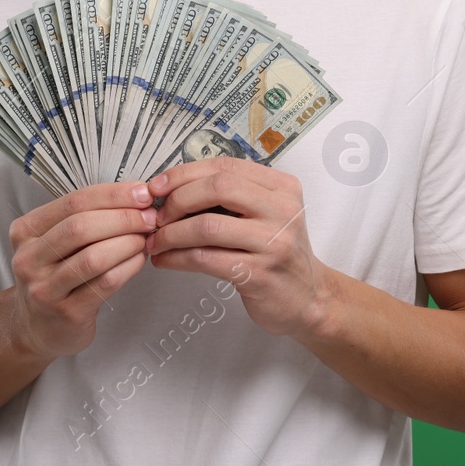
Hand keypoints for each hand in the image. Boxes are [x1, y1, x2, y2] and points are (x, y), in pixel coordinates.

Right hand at [7, 181, 157, 358]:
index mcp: (25, 231)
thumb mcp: (54, 242)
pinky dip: (128, 267)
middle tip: (149, 216)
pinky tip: (139, 259)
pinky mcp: (66, 312)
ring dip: (128, 243)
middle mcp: (28, 258)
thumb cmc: (54, 277)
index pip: (73, 202)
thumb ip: (85, 218)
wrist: (38, 327)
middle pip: (81, 227)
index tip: (141, 193)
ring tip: (145, 238)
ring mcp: (45, 288)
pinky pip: (105, 283)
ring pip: (94, 257)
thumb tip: (134, 197)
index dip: (112, 195)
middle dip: (123, 218)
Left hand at [145, 156, 334, 339]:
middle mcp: (282, 209)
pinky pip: (205, 259)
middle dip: (177, 199)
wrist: (308, 298)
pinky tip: (166, 260)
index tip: (159, 186)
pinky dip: (177, 258)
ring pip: (207, 225)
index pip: (225, 166)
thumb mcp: (267, 213)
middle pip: (217, 187)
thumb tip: (175, 188)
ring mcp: (272, 242)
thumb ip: (234, 197)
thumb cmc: (277, 253)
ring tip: (156, 242)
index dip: (185, 173)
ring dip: (171, 233)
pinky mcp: (259, 273)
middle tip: (158, 217)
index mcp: (281, 187)